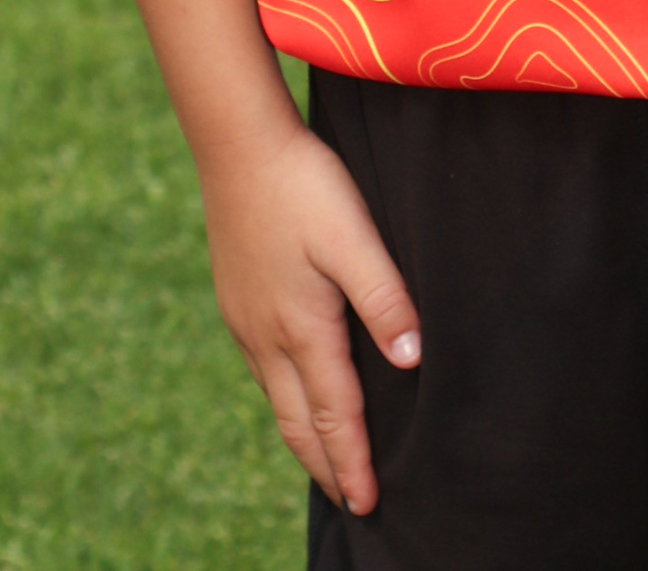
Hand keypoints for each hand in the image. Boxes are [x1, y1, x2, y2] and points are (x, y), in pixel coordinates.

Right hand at [198, 120, 421, 513]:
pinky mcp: (235, 299)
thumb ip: (384, 297)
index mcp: (302, 327)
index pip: (334, 414)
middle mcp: (266, 336)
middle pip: (298, 422)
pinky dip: (283, 399)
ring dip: (303, 436)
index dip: (354, 462)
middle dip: (326, 466)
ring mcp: (245, 320)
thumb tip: (411, 361)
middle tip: (351, 503)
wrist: (238, 143)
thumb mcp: (354, 236)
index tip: (369, 504)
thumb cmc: (304, 185)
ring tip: (325, 463)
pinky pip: (261, 370)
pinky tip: (292, 392)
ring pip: (276, 399)